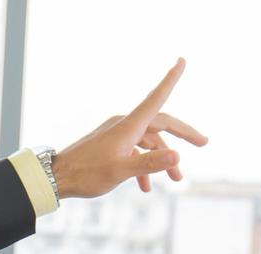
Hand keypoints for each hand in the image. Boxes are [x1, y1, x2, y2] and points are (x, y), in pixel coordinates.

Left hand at [51, 58, 208, 198]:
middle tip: (204, 142)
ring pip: (148, 141)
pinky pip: (134, 150)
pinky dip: (143, 165)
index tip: (182, 61)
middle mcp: (124, 125)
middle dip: (182, 134)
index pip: (157, 98)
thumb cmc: (86, 174)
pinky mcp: (110, 145)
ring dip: (162, 158)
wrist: (56, 178)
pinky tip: (146, 187)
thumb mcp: (120, 171)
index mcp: (129, 125)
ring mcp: (117, 134)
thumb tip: (177, 156)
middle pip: (160, 123)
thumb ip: (149, 164)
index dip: (171, 79)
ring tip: (176, 179)